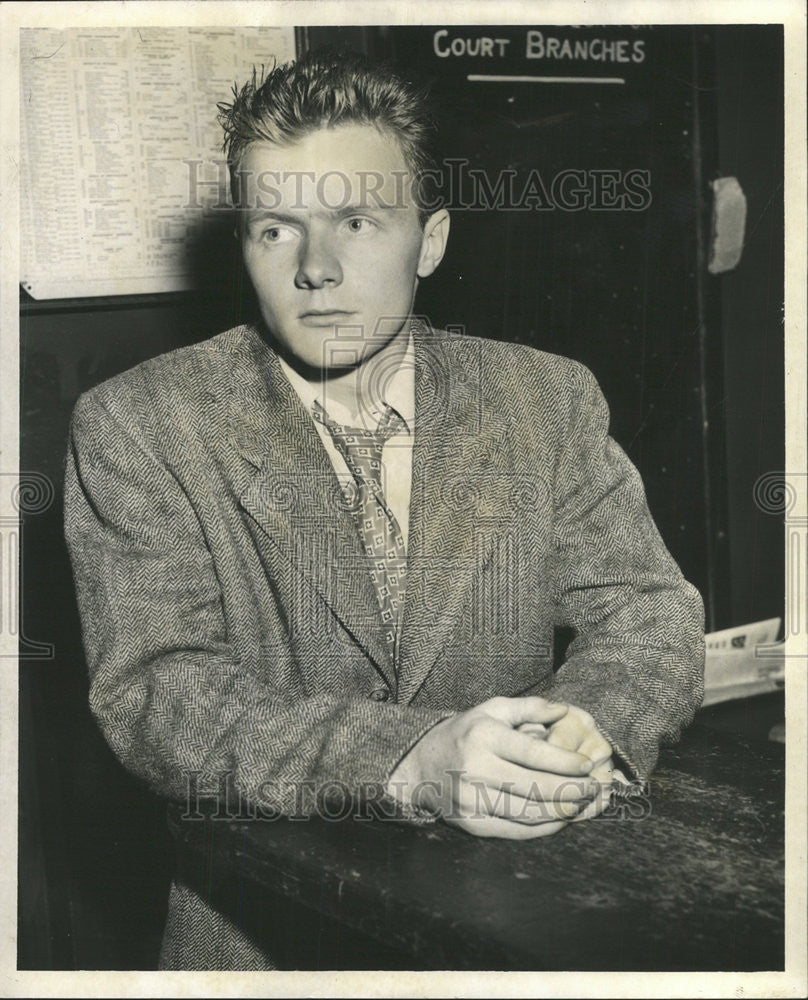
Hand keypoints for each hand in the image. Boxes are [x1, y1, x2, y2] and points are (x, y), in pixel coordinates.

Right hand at [388, 696, 602, 839]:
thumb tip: (565, 710)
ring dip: (563, 811)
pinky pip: (517, 831)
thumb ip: (529, 707)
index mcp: (483, 736)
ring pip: (529, 813)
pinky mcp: (472, 824)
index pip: (532, 753)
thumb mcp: (491, 709)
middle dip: (571, 790)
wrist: (421, 766)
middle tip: (594, 789)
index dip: (564, 762)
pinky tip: (561, 818)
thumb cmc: (465, 733)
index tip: (587, 765)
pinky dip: (544, 827)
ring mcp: (472, 800)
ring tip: (583, 804)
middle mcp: (475, 768)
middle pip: (535, 787)